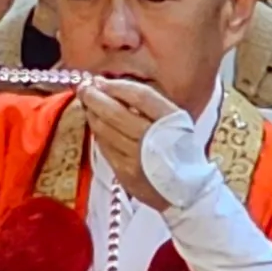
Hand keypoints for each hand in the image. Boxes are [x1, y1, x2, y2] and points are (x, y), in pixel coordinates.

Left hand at [78, 74, 190, 207]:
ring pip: (104, 130)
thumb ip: (150, 106)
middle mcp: (154, 138)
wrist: (187, 190)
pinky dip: (97, 133)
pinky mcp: (124, 171)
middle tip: (84, 88)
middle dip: (94, 98)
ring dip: (91, 114)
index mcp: (172, 120)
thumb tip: (114, 88)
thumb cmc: (179, 150)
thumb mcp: (176, 122)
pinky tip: (95, 124)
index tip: (101, 80)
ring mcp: (137, 157)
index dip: (117, 86)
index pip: (141, 96)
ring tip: (87, 104)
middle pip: (116, 112)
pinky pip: (104, 147)